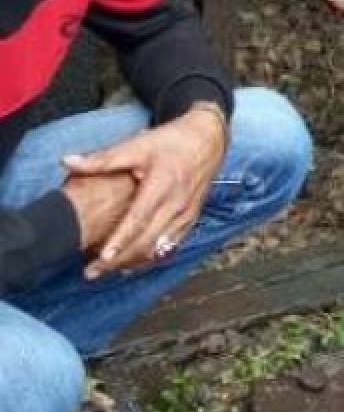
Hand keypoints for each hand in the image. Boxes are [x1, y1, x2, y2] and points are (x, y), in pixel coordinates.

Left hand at [65, 106, 226, 278]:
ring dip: (134, 262)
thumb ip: (103, 159)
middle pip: (147, 241)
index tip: (102, 257)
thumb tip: (67, 162)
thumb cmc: (173, 141)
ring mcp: (187, 214)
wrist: (208, 139)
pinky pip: (172, 245)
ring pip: (160, 248)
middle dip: (119, 261)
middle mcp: (177, 204)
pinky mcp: (192, 218)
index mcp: (162, 186)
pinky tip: (135, 263)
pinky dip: (152, 257)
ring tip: (108, 271)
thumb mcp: (138, 145)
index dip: (121, 240)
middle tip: (92, 272)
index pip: (139, 219)